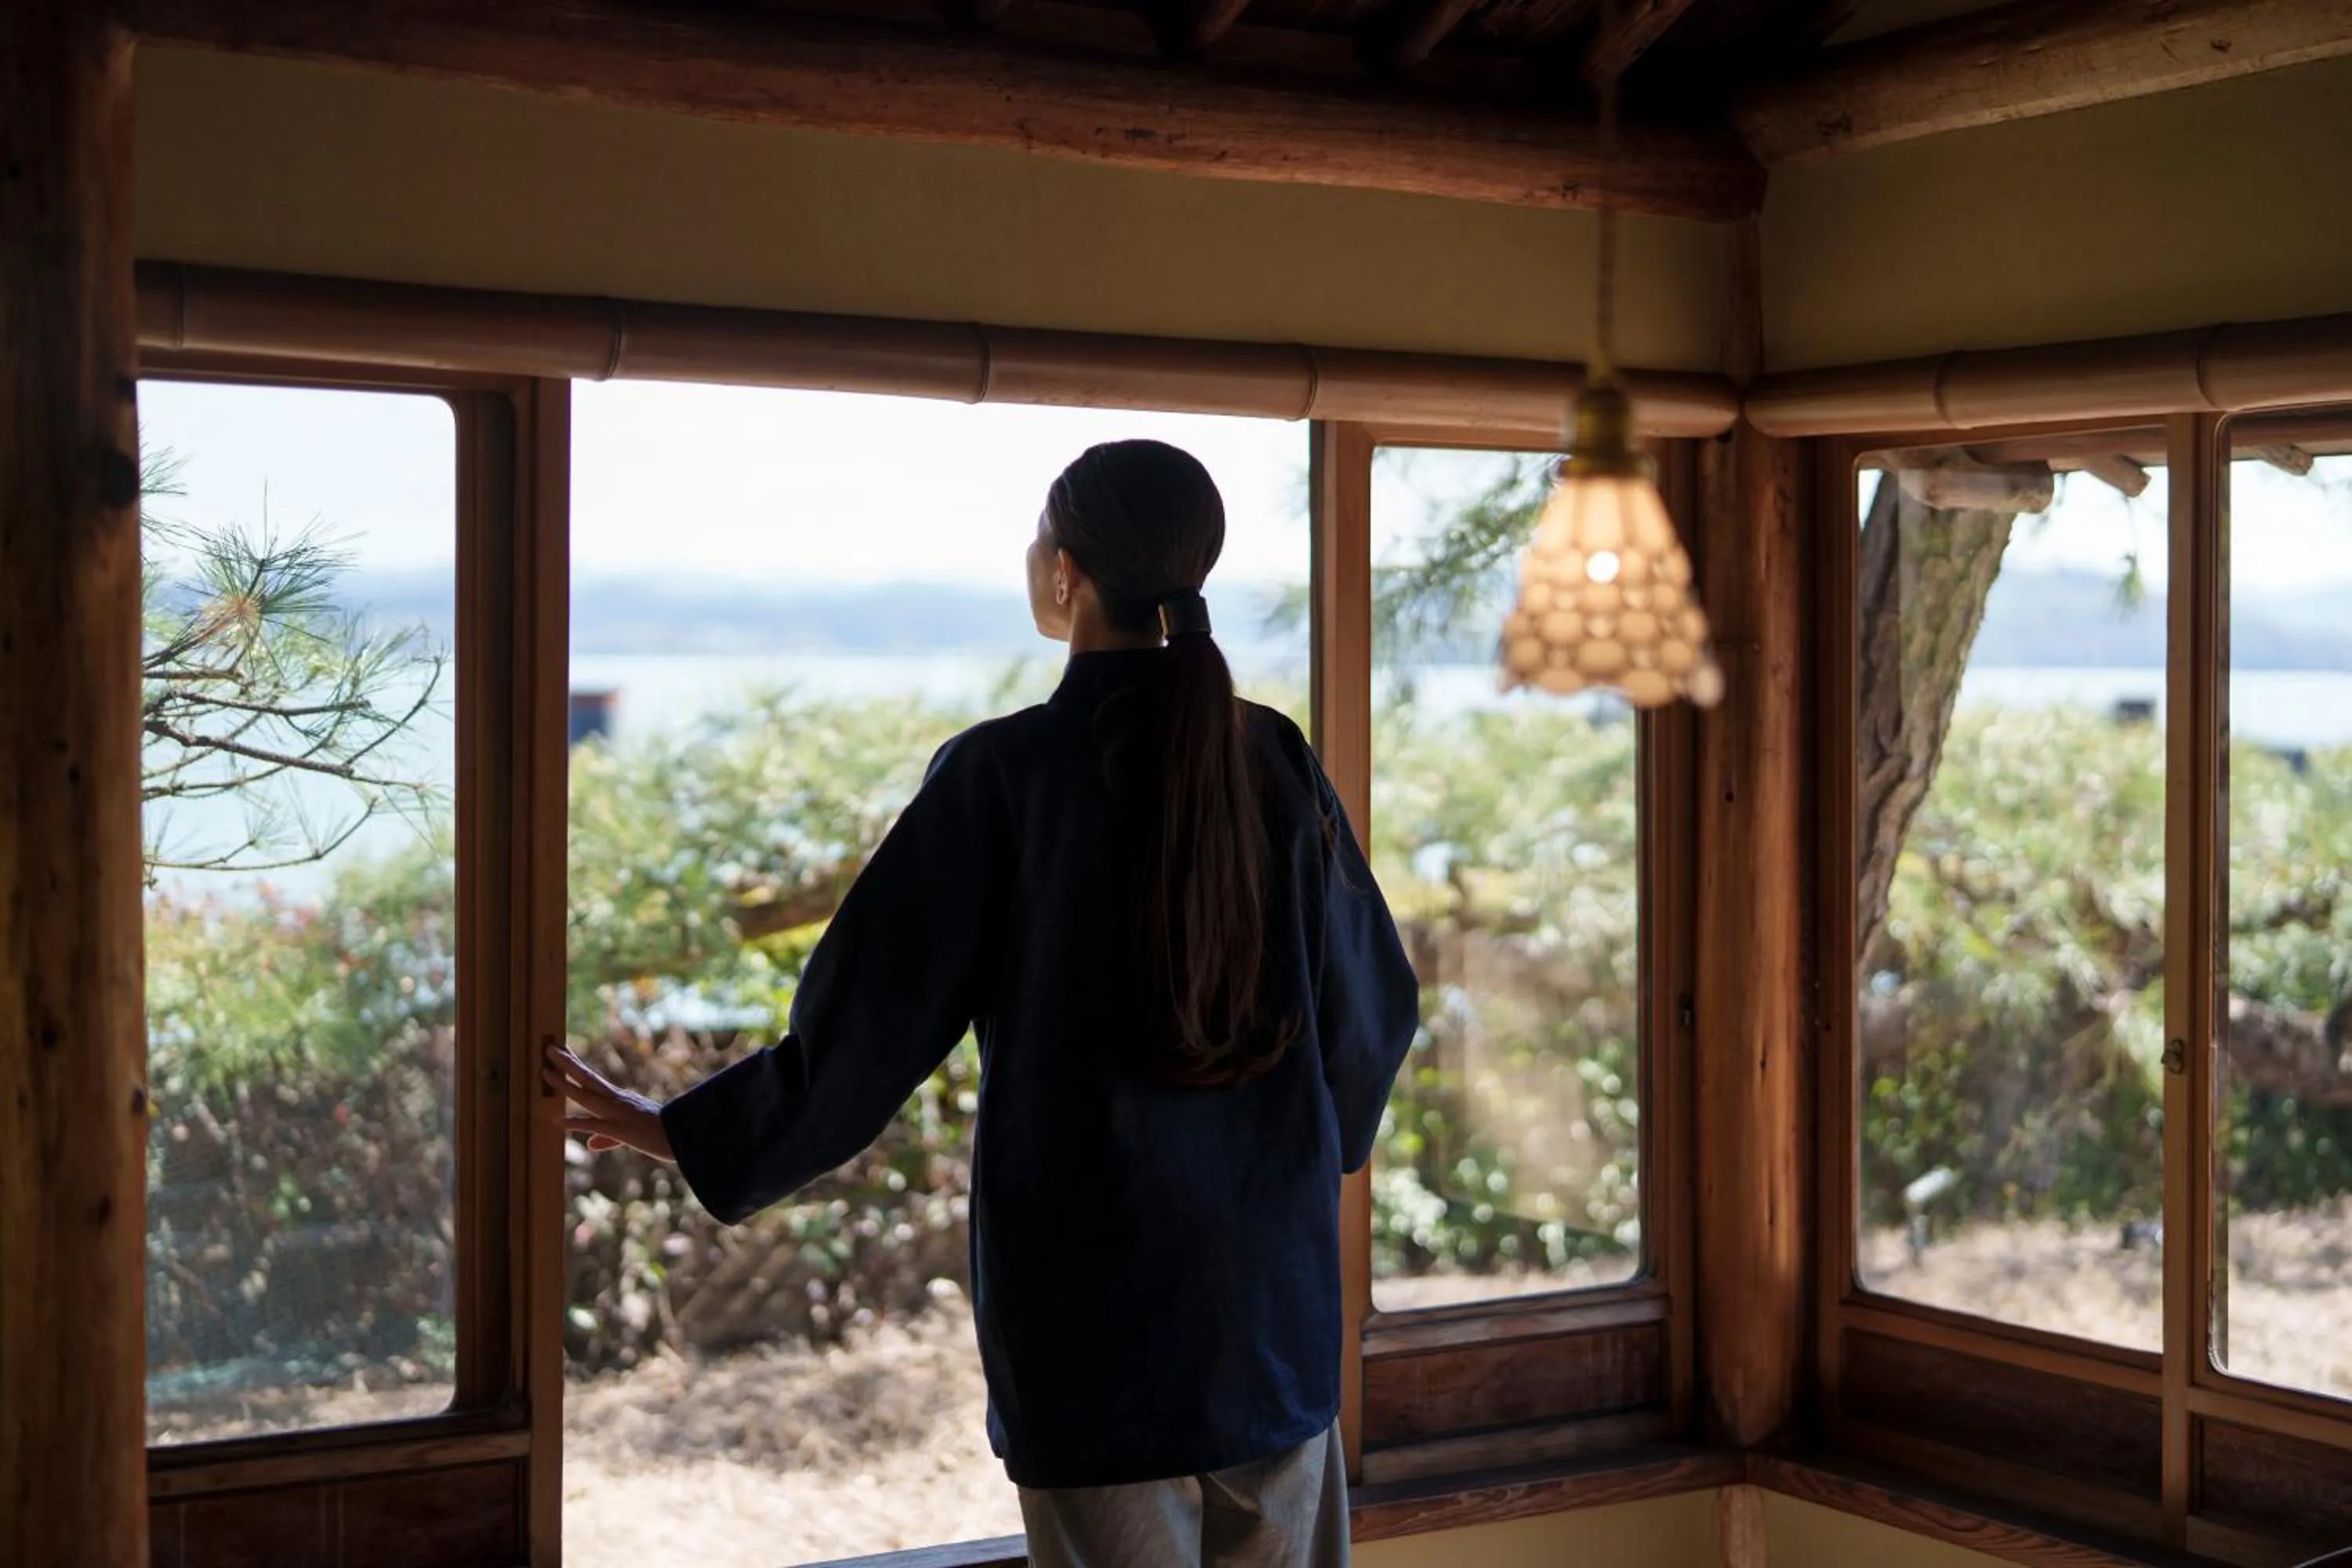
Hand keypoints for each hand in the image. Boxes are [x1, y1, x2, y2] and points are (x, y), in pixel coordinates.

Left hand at [541, 1044, 675, 1161]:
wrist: (686, 1137)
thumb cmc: (663, 1135)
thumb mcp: (631, 1135)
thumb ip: (607, 1139)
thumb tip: (590, 1144)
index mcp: (620, 1100)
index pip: (593, 1080)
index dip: (577, 1066)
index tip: (564, 1052)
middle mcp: (617, 1101)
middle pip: (587, 1079)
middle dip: (567, 1064)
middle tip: (549, 1048)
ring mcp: (617, 1113)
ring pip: (586, 1095)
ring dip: (564, 1084)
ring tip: (545, 1072)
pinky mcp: (620, 1129)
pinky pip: (594, 1125)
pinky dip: (575, 1123)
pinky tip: (558, 1120)